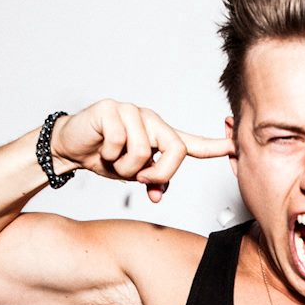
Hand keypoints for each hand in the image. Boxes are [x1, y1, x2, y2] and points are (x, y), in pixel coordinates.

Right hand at [51, 99, 233, 201]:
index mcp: (159, 136)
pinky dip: (108, 154)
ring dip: (125, 166)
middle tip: (139, 178)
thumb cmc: (103, 157)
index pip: (191, 143)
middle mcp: (150, 121)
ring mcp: (132, 112)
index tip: (235, 146)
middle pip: (176, 151)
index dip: (214, 147)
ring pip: (144, 151)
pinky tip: (100, 148)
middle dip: (160, 173)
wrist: (69, 147)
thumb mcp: (131, 175)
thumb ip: (150, 182)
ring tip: (112, 159)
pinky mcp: (111, 109)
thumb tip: (157, 195)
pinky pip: (119, 143)